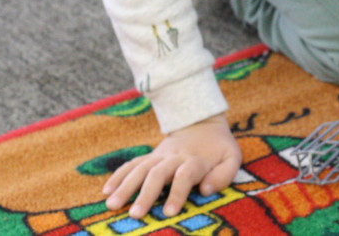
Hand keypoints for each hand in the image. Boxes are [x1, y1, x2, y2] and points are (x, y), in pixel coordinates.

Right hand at [103, 113, 242, 218]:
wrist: (202, 124)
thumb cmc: (219, 148)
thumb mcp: (232, 157)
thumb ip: (223, 175)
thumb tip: (205, 190)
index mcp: (196, 160)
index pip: (185, 175)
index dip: (177, 193)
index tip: (170, 213)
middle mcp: (175, 157)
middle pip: (157, 173)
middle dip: (146, 194)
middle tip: (136, 215)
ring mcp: (159, 155)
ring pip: (140, 168)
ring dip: (125, 186)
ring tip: (112, 205)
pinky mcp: (150, 156)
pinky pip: (132, 164)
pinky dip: (118, 176)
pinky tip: (106, 192)